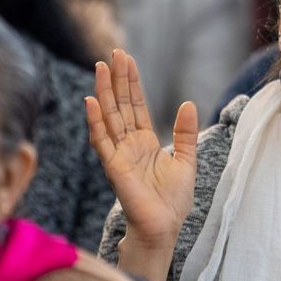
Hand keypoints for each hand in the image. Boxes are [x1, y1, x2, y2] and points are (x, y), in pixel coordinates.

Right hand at [85, 49, 197, 279]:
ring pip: (109, 117)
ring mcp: (119, 154)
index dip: (131, 82)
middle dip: (117, 80)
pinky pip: (102, 140)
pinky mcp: (114, 167)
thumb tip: (188, 103)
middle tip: (114, 54)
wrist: (165, 227)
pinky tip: (92, 101)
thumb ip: (184, 133)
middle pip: (121, 105)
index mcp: (145, 141)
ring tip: (100, 68)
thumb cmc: (173, 200)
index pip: (136, 105)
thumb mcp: (187, 160)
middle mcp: (129, 144)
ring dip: (104, 92)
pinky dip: (96, 121)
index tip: (126, 59)